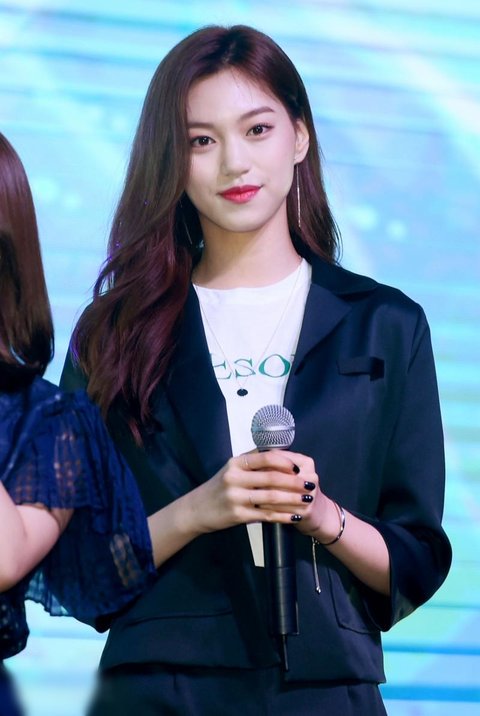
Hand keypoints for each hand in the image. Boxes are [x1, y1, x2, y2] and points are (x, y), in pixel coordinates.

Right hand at [189, 450, 322, 534]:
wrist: (197, 509)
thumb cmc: (220, 487)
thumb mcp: (232, 469)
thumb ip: (253, 462)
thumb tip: (283, 456)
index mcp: (237, 462)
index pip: (266, 457)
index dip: (285, 462)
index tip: (299, 468)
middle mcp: (235, 477)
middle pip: (271, 477)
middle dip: (294, 482)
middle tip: (310, 485)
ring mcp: (236, 497)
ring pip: (271, 497)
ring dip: (292, 499)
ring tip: (307, 500)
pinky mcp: (238, 515)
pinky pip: (266, 514)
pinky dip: (283, 515)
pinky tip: (294, 516)